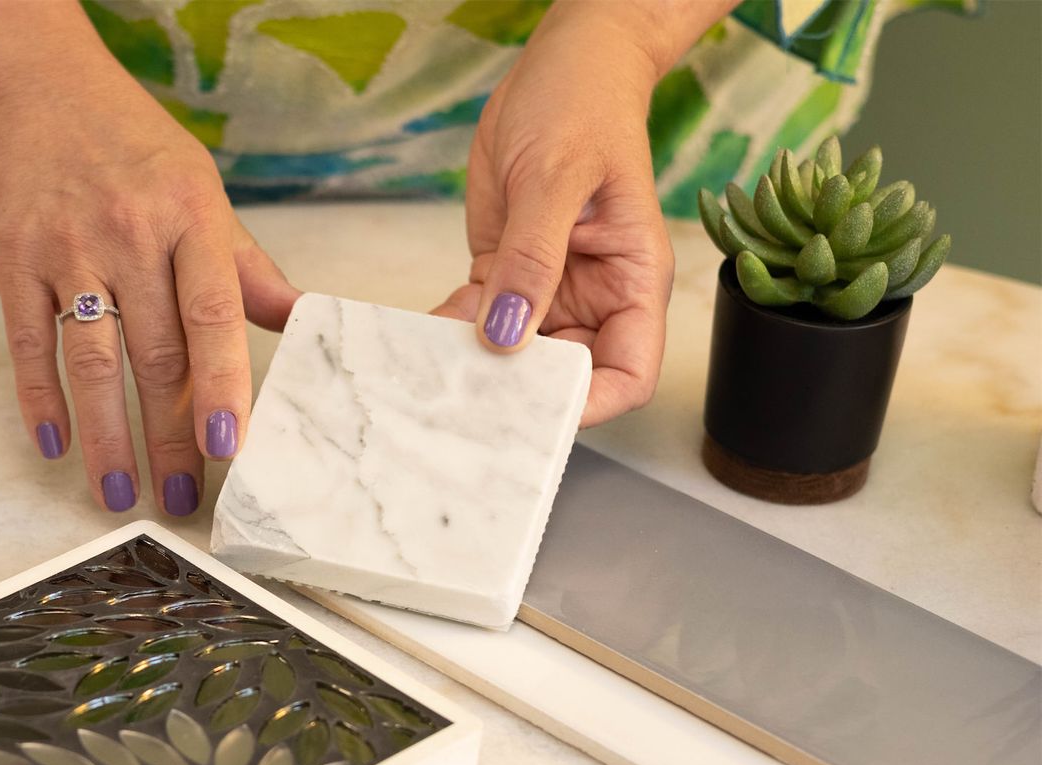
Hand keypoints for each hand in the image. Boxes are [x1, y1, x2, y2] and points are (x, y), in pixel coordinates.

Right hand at [0, 1, 298, 516]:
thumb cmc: (133, 147)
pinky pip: (30, 345)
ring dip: (107, 436)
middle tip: (179, 497)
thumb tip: (304, 320)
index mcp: (190, 218)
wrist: (40, 89)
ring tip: (119, 492)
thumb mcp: (202, 191)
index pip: (212, 316)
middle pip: (154, 354)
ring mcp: (67, 249)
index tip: (228, 446)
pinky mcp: (13, 261)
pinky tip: (56, 445)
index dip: (221, 386)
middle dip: (169, 435)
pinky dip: (41, 400)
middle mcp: (129, 234)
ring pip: (92, 362)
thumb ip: (246, 266)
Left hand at [433, 3, 676, 424]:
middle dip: (517, 393)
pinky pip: (476, 320)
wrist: (561, 67)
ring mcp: (546, 290)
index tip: (537, 413)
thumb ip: (533, 259)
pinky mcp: (504, 275)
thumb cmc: (584, 105)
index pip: (627, 373)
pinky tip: (416, 336)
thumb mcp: (556, 178)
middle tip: (461, 400)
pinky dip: (447, 333)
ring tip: (427, 375)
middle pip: (562, 376)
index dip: (590, 404)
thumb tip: (509, 334)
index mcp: (632, 283)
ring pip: (511, 356)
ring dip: (471, 366)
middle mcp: (593, 297)